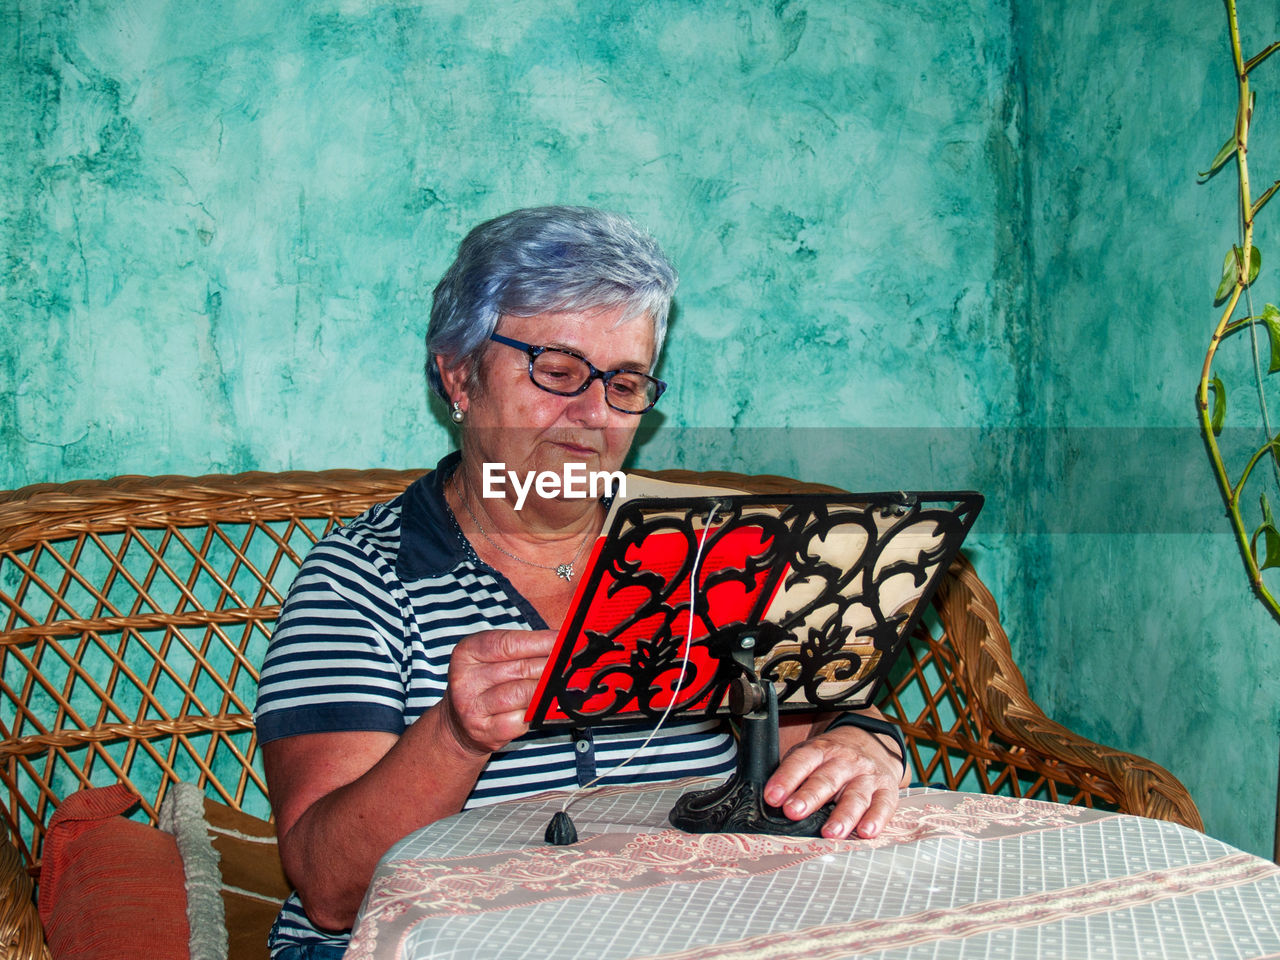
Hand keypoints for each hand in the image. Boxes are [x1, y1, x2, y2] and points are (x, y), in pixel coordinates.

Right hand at [439, 629, 555, 756]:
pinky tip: (538, 707)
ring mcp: (472, 708)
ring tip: (558, 684)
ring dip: (544, 690)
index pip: (508, 643)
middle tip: (569, 663)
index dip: (539, 641)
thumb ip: (521, 648)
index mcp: (467, 653)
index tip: (563, 641)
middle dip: (549, 665)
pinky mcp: (484, 731)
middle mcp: (465, 679)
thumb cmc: (485, 684)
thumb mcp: (493, 658)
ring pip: (522, 693)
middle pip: (520, 668)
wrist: (459, 725)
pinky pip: (520, 719)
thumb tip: (560, 643)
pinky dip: (534, 713)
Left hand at [763, 721, 902, 839]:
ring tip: (830, 833)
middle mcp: (845, 761)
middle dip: (809, 797)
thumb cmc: (832, 760)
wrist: (873, 744)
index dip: (786, 778)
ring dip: (843, 815)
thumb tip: (766, 803)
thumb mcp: (811, 757)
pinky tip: (866, 832)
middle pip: (826, 779)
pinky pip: (883, 805)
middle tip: (794, 812)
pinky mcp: (887, 791)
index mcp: (821, 750)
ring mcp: (867, 776)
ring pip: (855, 795)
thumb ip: (793, 776)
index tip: (772, 797)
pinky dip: (876, 820)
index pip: (801, 761)